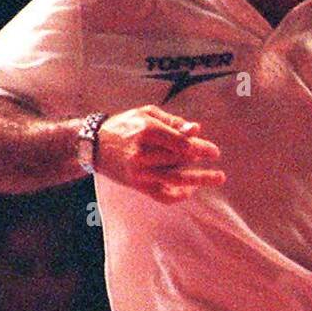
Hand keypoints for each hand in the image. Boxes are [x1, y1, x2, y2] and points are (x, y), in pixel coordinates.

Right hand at [95, 104, 224, 204]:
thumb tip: (196, 130)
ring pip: (175, 178)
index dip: (201, 147)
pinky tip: (190, 191)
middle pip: (180, 159)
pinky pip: (161, 195)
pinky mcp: (136, 185)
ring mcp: (139, 172)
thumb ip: (172, 122)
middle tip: (216, 158)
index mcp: (146, 131)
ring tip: (218, 178)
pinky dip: (178, 195)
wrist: (92, 145)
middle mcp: (142, 153)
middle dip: (201, 159)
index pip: (181, 143)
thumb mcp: (147, 114)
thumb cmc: (124, 125)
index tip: (213, 151)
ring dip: (199, 179)